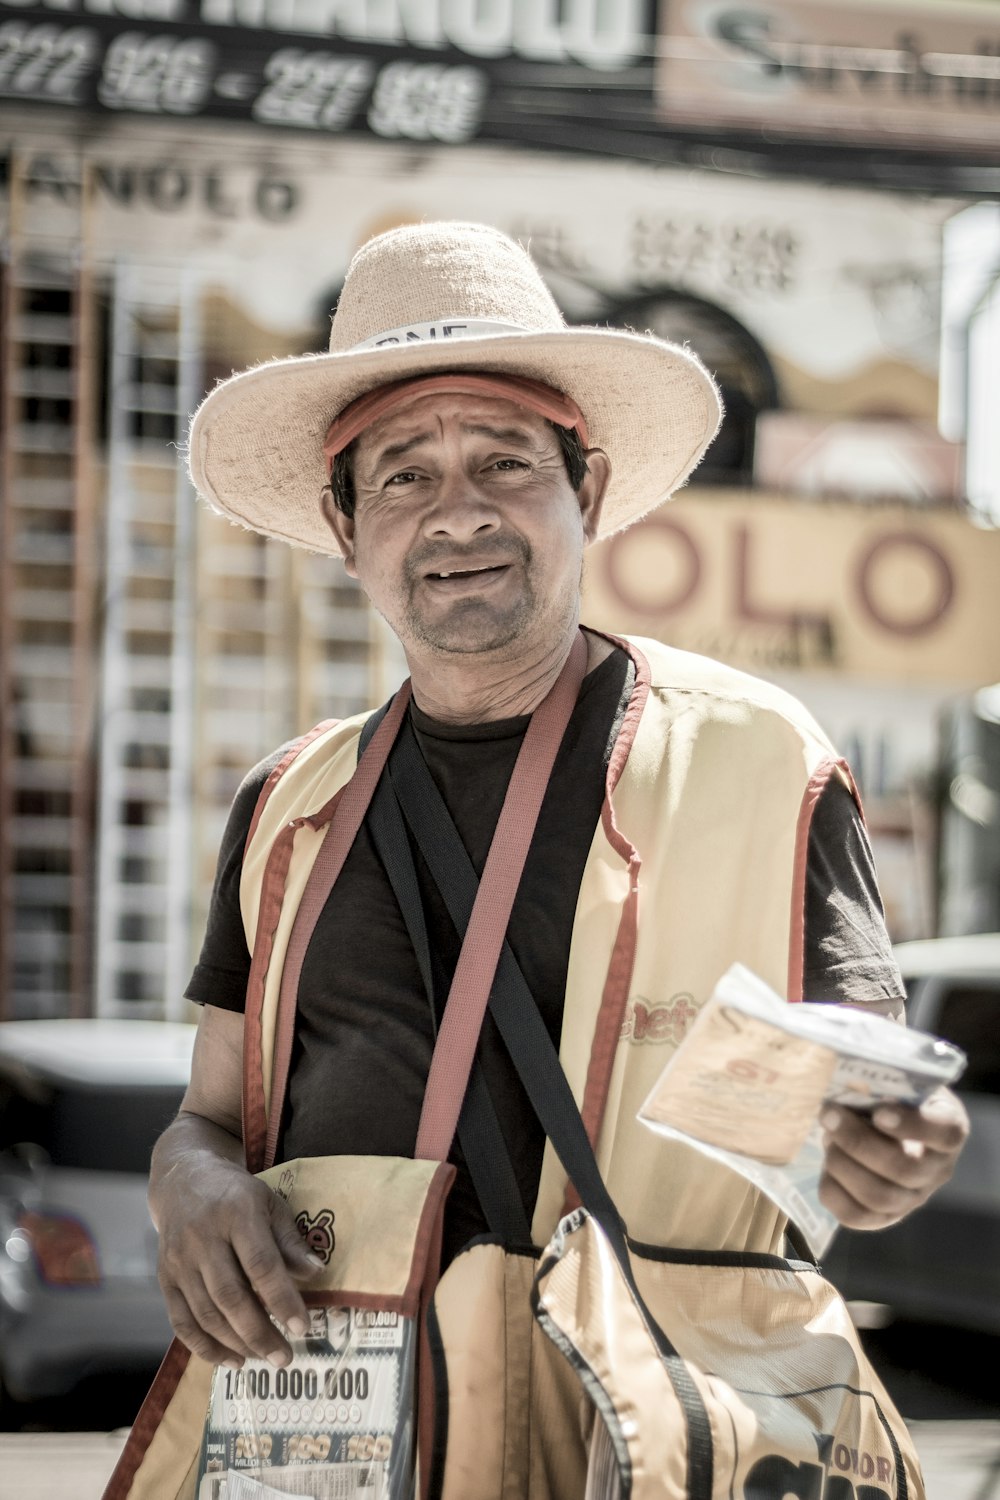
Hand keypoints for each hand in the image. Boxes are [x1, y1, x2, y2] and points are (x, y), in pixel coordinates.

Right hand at [156, 1148, 325, 1368]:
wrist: (183, 1180)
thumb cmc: (235, 1195)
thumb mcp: (269, 1203)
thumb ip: (290, 1240)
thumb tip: (317, 1274)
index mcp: (236, 1213)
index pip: (260, 1263)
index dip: (282, 1298)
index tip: (303, 1326)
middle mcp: (203, 1238)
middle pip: (230, 1295)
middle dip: (259, 1332)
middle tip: (285, 1357)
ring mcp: (179, 1260)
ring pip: (205, 1313)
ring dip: (236, 1343)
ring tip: (264, 1358)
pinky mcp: (164, 1277)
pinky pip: (181, 1321)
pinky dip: (205, 1346)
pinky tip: (231, 1360)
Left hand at [818, 1086, 969, 1230]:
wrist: (883, 1120)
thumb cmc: (890, 1093)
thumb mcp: (897, 1080)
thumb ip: (883, 1080)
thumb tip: (847, 1080)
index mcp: (949, 1129)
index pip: (945, 1133)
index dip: (913, 1125)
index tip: (879, 1111)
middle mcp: (937, 1169)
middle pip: (904, 1168)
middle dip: (858, 1141)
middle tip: (828, 1114)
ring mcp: (913, 1198)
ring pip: (879, 1196)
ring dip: (843, 1164)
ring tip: (826, 1137)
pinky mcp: (884, 1216)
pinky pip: (856, 1216)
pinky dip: (833, 1189)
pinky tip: (826, 1162)